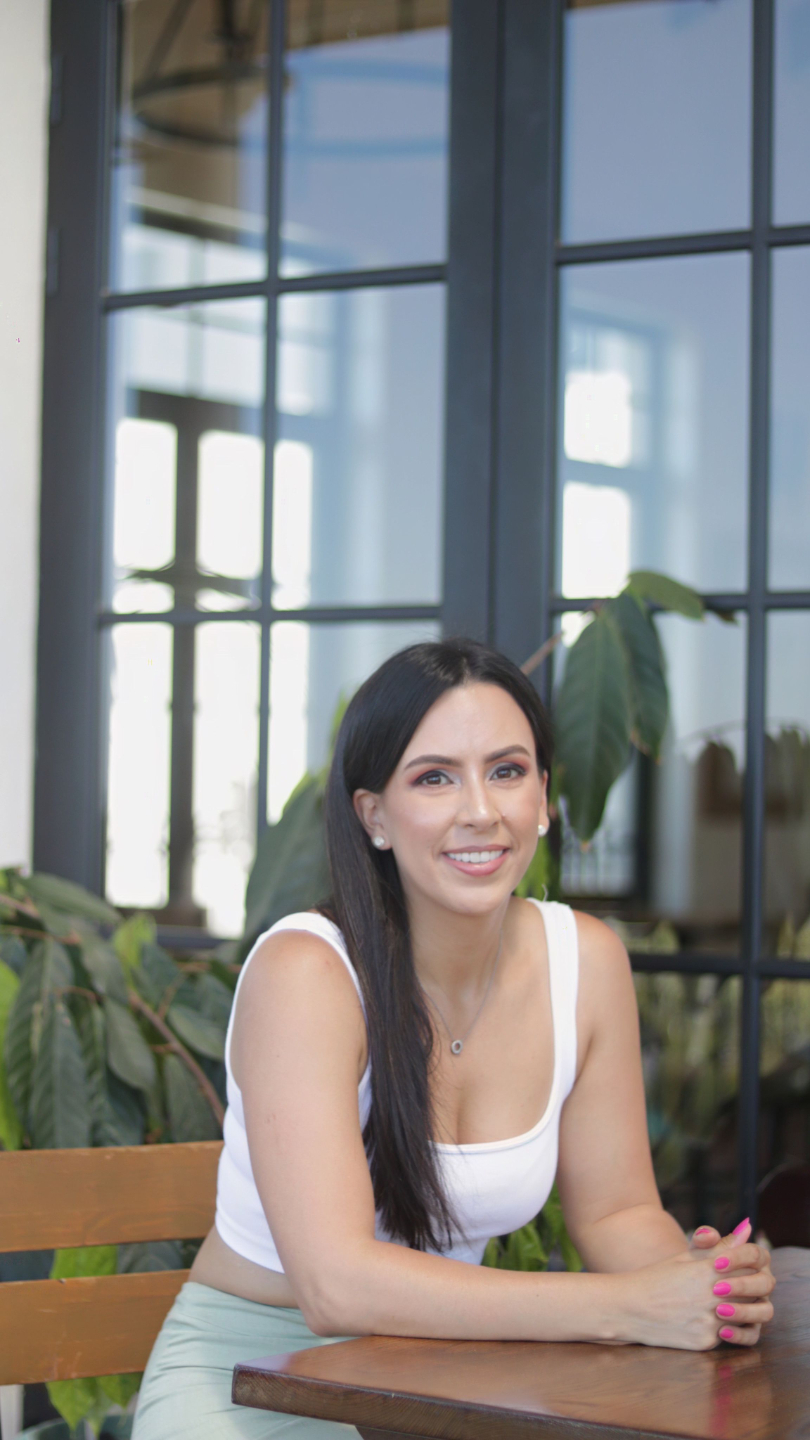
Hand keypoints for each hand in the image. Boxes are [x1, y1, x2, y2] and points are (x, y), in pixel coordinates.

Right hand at [617, 1224, 774, 1350]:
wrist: (629, 1308)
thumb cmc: (657, 1277)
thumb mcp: (686, 1256)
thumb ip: (719, 1245)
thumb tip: (746, 1229)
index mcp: (709, 1269)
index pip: (752, 1264)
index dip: (751, 1265)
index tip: (744, 1266)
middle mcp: (714, 1296)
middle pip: (754, 1291)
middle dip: (752, 1288)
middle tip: (740, 1287)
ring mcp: (711, 1321)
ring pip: (746, 1316)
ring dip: (743, 1310)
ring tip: (729, 1304)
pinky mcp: (706, 1342)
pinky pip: (728, 1335)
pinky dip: (725, 1328)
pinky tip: (710, 1320)